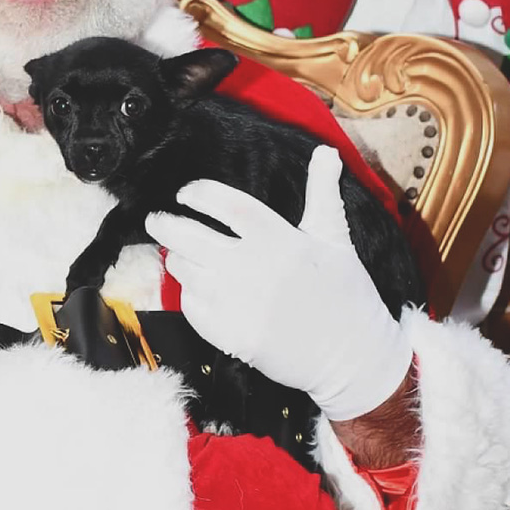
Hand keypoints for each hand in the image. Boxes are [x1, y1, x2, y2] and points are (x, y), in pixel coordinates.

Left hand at [146, 146, 413, 420]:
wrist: (353, 358)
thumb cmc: (345, 293)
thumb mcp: (336, 239)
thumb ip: (323, 193)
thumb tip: (327, 151)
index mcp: (278, 239)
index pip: (225, 204)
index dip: (199, 193)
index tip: (186, 193)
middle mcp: (252, 267)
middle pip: (188, 237)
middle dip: (164, 225)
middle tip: (155, 219)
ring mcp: (237, 303)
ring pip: (185, 271)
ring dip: (178, 260)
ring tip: (183, 256)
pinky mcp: (229, 335)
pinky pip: (191, 306)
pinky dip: (190, 296)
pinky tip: (200, 290)